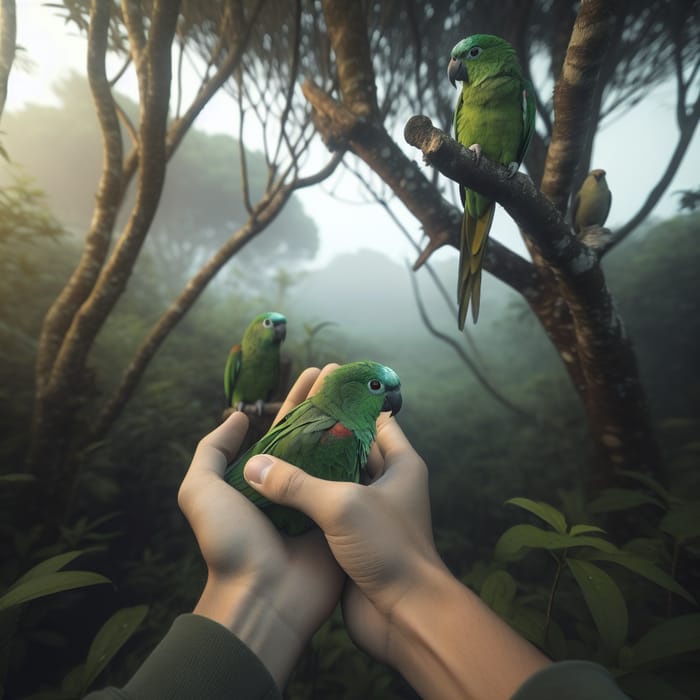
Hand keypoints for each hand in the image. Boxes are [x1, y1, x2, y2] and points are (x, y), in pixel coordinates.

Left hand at [177, 368, 343, 686]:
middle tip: (346, 373)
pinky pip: (355, 482)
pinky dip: (366, 457)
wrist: (263, 596)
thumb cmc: (229, 543)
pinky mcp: (341, 516)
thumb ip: (211, 450)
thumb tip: (236, 418)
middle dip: (329, 402)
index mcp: (262, 475)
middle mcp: (293, 484)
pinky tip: (380, 431)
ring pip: (338, 453)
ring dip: (351, 422)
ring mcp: (320, 500)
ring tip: (365, 393)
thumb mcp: (200, 490)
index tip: (318, 371)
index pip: (284, 427)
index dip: (299, 398)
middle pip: (315, 434)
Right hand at [243, 364, 549, 699]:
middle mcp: (387, 483)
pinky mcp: (352, 537)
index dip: (350, 402)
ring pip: (334, 478)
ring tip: (273, 447)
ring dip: (309, 467)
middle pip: (350, 446)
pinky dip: (304, 499)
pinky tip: (275, 489)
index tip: (320, 386)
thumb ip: (296, 483)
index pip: (375, 420)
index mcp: (400, 463)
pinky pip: (325, 508)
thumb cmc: (387, 549)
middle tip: (285, 415)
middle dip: (321, 432)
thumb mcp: (341, 506)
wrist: (405, 616)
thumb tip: (253, 466)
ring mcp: (369, 511)